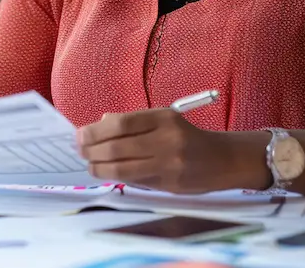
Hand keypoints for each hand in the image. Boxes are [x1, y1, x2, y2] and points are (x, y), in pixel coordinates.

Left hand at [76, 109, 269, 193]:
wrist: (224, 159)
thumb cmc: (187, 136)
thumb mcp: (164, 120)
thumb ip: (132, 124)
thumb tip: (97, 126)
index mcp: (165, 118)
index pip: (121, 124)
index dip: (95, 131)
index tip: (81, 134)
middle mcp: (167, 140)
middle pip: (118, 147)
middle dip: (92, 150)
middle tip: (80, 151)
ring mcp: (169, 165)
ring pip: (122, 169)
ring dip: (99, 168)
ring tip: (90, 164)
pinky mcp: (170, 185)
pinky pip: (135, 181)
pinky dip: (116, 177)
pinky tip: (107, 173)